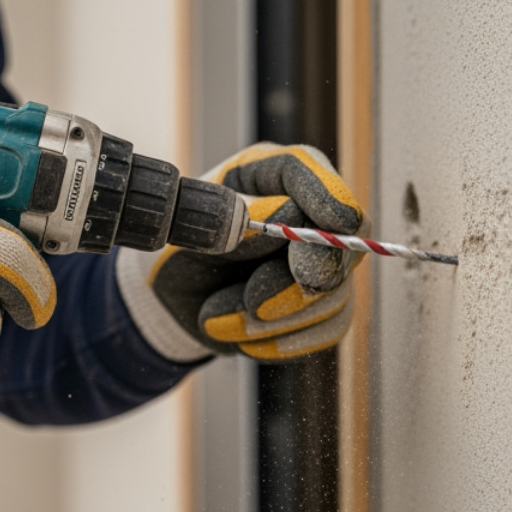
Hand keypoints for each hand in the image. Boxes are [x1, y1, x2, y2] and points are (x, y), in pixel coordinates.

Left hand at [117, 143, 366, 361]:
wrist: (172, 299)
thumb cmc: (180, 250)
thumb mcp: (191, 234)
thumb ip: (233, 221)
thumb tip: (287, 215)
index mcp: (268, 175)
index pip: (308, 170)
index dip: (328, 194)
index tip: (337, 222)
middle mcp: (307, 213)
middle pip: (339, 240)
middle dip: (298, 280)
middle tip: (255, 303)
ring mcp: (323, 259)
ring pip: (334, 293)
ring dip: (271, 319)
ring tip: (214, 318)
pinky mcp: (325, 303)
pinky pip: (329, 328)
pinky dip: (280, 341)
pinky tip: (238, 336)